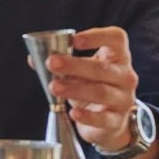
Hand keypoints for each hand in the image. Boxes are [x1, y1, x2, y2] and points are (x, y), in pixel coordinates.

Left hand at [41, 25, 140, 152]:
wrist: (107, 122)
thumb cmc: (92, 87)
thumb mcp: (78, 73)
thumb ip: (59, 63)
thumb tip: (33, 58)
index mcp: (117, 57)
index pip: (117, 39)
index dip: (97, 37)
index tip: (75, 40)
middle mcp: (125, 76)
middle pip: (102, 68)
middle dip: (75, 65)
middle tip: (51, 62)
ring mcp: (123, 99)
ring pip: (100, 92)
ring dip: (75, 89)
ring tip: (54, 86)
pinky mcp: (117, 120)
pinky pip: (103, 118)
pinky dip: (88, 116)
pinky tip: (74, 113)